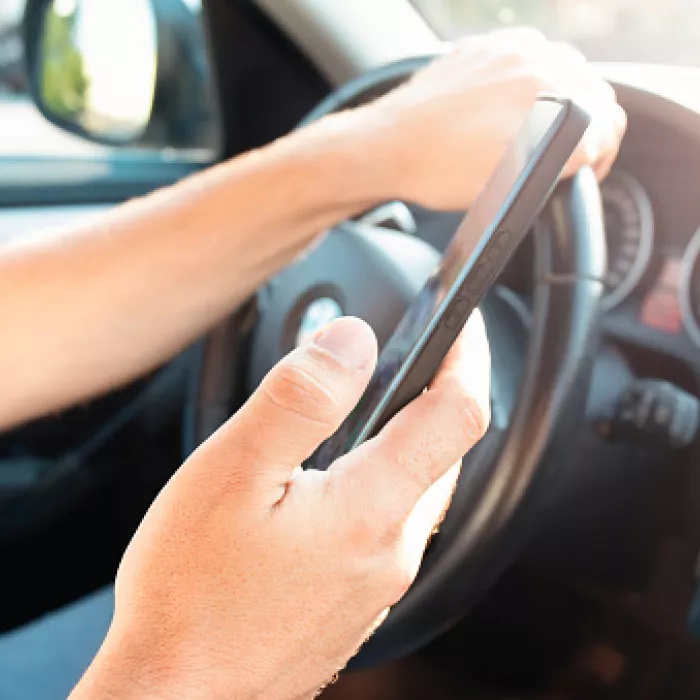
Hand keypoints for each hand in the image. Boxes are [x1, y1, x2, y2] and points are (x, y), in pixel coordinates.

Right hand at [72, 315, 489, 699]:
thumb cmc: (191, 595)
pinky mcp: (356, 600)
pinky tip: (344, 477)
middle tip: (421, 350)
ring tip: (383, 401)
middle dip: (441, 392)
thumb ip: (301, 399)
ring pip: (419, 489)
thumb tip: (354, 341)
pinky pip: (391, 524)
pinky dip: (385, 481)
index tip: (459, 319)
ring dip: (413, 437)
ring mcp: (378, 582)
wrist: (177, 695)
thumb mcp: (234, 473)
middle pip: (446, 452)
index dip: (465, 354)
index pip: (456, 412)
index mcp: (370, 510)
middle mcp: (391, 551)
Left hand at [355, 28, 625, 209]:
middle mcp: (532, 61)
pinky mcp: (480, 50)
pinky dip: (528, 85)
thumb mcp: (512, 183)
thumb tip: (588, 149)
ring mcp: (504, 50)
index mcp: (548, 94)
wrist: (383, 147)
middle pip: (589, 89)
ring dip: (561, 102)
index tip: (587, 169)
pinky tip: (508, 113)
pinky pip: (523, 61)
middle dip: (587, 125)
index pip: (607, 119)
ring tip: (540, 136)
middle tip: (569, 156)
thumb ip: (564, 158)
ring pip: (559, 71)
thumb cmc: (436, 170)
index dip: (602, 153)